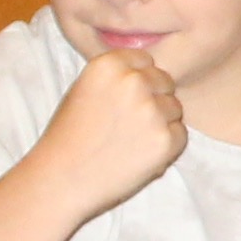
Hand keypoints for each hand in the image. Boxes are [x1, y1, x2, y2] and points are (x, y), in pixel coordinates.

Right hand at [27, 37, 190, 218]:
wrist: (61, 180)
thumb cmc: (68, 138)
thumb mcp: (84, 89)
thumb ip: (116, 77)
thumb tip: (149, 71)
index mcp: (109, 64)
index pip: (145, 61)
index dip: (137, 82)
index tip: (122, 101)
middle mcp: (133, 81)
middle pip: (164, 81)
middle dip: (153, 100)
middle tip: (127, 125)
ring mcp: (151, 110)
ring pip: (174, 108)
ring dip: (161, 124)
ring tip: (129, 142)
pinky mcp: (165, 139)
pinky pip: (179, 135)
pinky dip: (166, 147)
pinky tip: (137, 156)